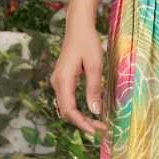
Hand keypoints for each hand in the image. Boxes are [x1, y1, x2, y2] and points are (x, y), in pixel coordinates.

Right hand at [50, 18, 105, 135]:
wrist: (78, 27)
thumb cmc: (88, 43)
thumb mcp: (95, 65)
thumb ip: (94, 89)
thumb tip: (95, 111)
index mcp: (63, 80)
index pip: (69, 110)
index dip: (82, 123)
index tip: (96, 131)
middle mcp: (57, 83)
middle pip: (66, 112)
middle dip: (83, 123)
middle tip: (102, 129)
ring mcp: (58, 82)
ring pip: (66, 107)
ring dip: (80, 118)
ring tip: (98, 124)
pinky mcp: (62, 80)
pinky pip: (67, 100)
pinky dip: (78, 110)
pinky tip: (90, 113)